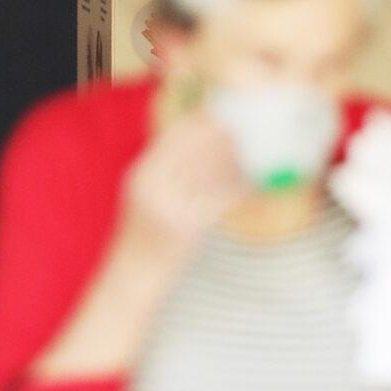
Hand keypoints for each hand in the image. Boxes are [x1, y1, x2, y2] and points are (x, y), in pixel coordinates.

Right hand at [114, 104, 246, 262]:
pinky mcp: (186, 228)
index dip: (203, 121)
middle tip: (250, 130)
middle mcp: (152, 186)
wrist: (134, 276)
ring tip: (256, 154)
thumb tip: (206, 142)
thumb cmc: (145, 235)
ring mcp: (168, 206)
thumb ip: (167, 170)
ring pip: (210, 173)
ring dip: (236, 162)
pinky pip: (220, 200)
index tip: (227, 114)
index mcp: (141, 174)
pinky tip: (252, 184)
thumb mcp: (147, 196)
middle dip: (225, 137)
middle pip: (195, 150)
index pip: (175, 135)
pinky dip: (238, 189)